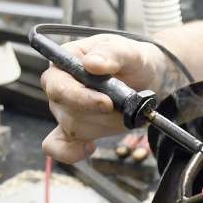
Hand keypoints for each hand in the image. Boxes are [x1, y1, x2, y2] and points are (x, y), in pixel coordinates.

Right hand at [40, 34, 163, 163]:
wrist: (144, 78)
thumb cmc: (131, 59)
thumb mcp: (127, 50)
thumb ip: (111, 53)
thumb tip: (93, 63)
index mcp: (64, 62)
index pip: (58, 86)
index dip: (81, 98)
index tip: (108, 103)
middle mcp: (59, 87)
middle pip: (65, 111)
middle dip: (98, 114)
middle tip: (123, 107)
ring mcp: (64, 110)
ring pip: (73, 130)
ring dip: (103, 126)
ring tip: (122, 112)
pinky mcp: (74, 129)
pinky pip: (58, 146)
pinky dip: (71, 152)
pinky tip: (90, 148)